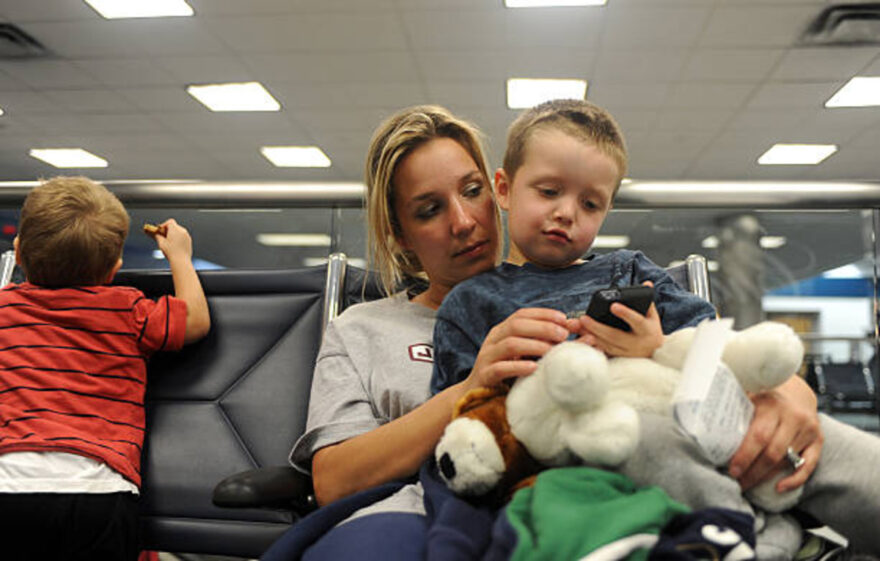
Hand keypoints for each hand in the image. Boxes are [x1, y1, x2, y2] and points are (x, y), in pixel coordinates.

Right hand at [153, 219, 192, 262]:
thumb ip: (157, 235)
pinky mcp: (189, 241)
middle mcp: (182, 231)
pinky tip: (174, 245)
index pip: (170, 222)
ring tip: (168, 242)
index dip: (164, 225)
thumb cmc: (171, 252)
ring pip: (179, 231)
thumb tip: (154, 233)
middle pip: (174, 226)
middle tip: (163, 236)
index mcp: (175, 229)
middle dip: (168, 230)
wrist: (181, 261)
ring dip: (173, 234)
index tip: (160, 230)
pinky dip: (178, 238)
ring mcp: (187, 236)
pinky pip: (183, 236)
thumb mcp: (161, 243)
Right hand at [463, 308, 576, 391]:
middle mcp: (493, 340)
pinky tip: (534, 368)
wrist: (477, 395)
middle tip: (563, 335)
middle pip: (516, 325)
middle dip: (542, 327)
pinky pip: (500, 368)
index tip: (564, 318)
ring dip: (534, 345)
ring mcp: (487, 357)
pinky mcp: (485, 375)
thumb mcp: (526, 354)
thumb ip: (546, 342)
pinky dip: (518, 367)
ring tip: (552, 351)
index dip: (543, 314)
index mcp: (502, 331)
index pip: (521, 314)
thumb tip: (577, 328)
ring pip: (509, 344)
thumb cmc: (507, 373)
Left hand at [574, 281, 663, 357]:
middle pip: (615, 336)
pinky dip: (591, 344)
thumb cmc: (650, 329)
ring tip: (578, 325)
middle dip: (597, 327)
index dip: (625, 313)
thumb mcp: (652, 316)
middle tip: (583, 318)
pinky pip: (603, 352)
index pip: (636, 321)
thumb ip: (647, 300)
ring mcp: (627, 352)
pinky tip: (580, 336)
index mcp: (647, 330)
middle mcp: (636, 343)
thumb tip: (646, 283)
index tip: (613, 306)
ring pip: (606, 345)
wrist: (654, 353)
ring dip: (590, 335)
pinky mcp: (618, 357)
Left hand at [728, 376, 822, 492]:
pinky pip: (809, 465)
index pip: (758, 435)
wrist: (796, 392)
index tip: (731, 470)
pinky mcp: (818, 441)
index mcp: (771, 404)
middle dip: (752, 471)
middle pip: (772, 452)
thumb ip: (732, 404)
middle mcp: (793, 416)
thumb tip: (702, 416)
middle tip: (737, 483)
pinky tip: (779, 488)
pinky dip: (795, 480)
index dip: (744, 456)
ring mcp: (808, 430)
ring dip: (766, 477)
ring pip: (787, 460)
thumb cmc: (764, 397)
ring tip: (748, 485)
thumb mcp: (749, 394)